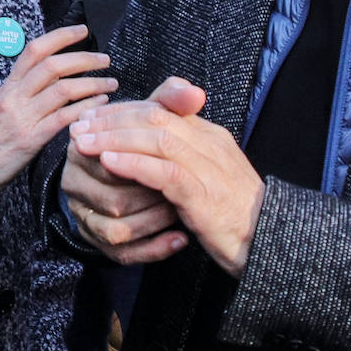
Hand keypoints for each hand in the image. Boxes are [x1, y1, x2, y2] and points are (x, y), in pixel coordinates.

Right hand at [0, 25, 115, 198]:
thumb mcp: (3, 106)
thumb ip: (27, 89)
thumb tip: (57, 73)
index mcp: (9, 86)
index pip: (34, 51)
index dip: (60, 36)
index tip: (82, 31)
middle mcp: (15, 96)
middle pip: (53, 66)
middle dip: (84, 59)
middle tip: (105, 59)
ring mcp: (23, 117)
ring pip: (62, 90)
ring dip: (92, 84)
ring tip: (111, 84)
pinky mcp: (31, 139)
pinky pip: (63, 118)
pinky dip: (86, 108)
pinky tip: (101, 105)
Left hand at [68, 81, 264, 277]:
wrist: (270, 242)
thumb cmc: (236, 214)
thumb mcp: (210, 176)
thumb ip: (185, 157)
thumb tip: (150, 147)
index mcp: (211, 136)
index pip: (162, 109)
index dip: (124, 111)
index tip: (94, 117)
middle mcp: (211, 144)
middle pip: (156, 117)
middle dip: (113, 119)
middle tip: (79, 125)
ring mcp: (209, 168)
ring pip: (158, 138)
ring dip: (115, 138)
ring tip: (84, 142)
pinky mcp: (204, 196)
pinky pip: (165, 172)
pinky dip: (134, 164)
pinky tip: (108, 162)